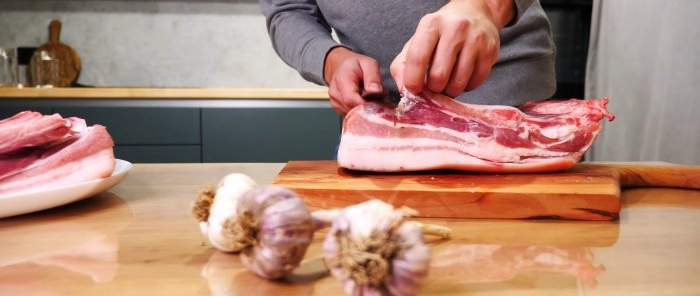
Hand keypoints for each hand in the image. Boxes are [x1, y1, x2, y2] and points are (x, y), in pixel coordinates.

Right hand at [324, 47, 384, 114]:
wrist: (342, 67)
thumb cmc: (355, 65)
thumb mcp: (368, 63)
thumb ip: (373, 76)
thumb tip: (376, 91)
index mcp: (342, 79)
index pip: (351, 99)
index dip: (366, 104)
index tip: (380, 101)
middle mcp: (335, 93)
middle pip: (353, 109)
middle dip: (369, 107)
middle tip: (380, 99)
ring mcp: (335, 102)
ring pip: (353, 114)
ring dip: (366, 110)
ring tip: (372, 98)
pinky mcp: (338, 109)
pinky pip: (351, 115)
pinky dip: (361, 111)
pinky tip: (365, 102)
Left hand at [390, 0, 514, 96]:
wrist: (476, 13)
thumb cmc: (441, 32)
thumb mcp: (418, 40)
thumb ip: (402, 65)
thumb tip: (404, 90)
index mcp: (432, 24)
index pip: (418, 58)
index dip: (412, 80)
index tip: (413, 89)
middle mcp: (455, 29)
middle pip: (438, 76)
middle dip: (433, 88)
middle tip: (434, 84)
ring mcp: (475, 40)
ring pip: (457, 84)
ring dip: (449, 91)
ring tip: (447, 81)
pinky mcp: (490, 52)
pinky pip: (474, 84)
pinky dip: (465, 87)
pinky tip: (462, 76)